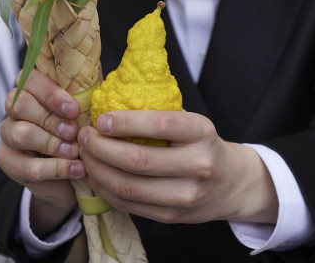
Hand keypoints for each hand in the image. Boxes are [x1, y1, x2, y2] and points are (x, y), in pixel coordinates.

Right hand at [0, 69, 86, 236]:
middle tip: (74, 132)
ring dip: (51, 144)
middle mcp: (14, 108)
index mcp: (32, 88)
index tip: (74, 109)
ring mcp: (8, 134)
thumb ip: (86, 93)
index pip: (29, 79)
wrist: (75, 170)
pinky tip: (76, 169)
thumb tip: (96, 76)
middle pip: (19, 104)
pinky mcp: (8, 161)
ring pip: (20, 134)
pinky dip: (55, 169)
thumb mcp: (86, 110)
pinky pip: (26, 166)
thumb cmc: (81, 132)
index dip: (50, 93)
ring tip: (74, 151)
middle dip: (50, 119)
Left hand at [78, 110, 277, 224]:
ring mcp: (185, 196)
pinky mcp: (172, 216)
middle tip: (84, 136)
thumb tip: (110, 97)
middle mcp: (198, 165)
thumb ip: (158, 111)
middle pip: (138, 160)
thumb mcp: (190, 121)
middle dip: (101, 148)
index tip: (101, 120)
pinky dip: (104, 190)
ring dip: (97, 171)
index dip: (125, 122)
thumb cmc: (200, 144)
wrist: (231, 183)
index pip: (159, 125)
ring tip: (84, 155)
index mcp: (201, 132)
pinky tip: (94, 175)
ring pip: (128, 187)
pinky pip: (129, 205)